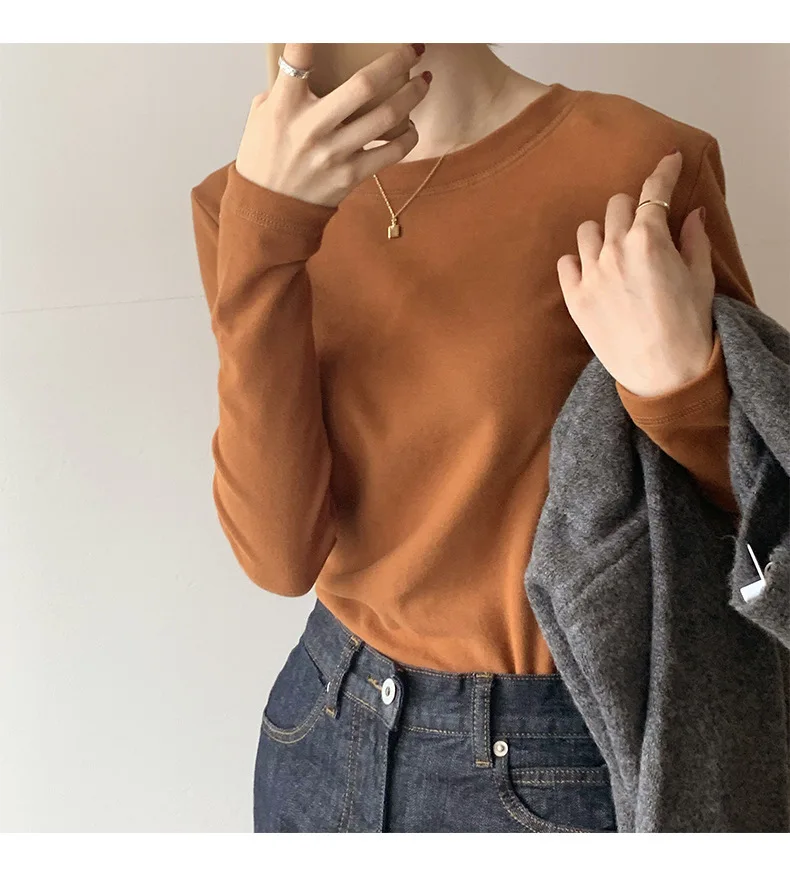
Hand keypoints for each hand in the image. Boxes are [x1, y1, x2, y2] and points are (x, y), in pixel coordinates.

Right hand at [235, 43, 429, 207]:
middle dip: (396, 61)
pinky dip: (408, 137)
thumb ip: (284, 89)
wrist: (270, 210)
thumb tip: (305, 64)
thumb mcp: (261, 117)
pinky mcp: (351, 176)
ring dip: (412, 95)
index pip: (298, 59)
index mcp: (285, 107)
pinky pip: (392, 153)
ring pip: (386, 117)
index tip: (333, 18)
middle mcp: (313, 128)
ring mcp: (335, 153)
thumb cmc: (265, 159)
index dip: (312, 34)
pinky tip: (410, 126)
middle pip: (365, 85)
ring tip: (423, 82)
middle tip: (413, 49)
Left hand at [556, 149, 715, 397]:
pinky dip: (578, 262)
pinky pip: (566, 263)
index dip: (664, 172)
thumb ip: (693, 240)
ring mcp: (590, 274)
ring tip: (615, 252)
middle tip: (642, 224)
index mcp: (649, 239)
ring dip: (603, 233)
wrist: (662, 373)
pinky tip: (592, 272)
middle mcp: (614, 250)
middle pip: (616, 206)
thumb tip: (691, 215)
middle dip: (632, 208)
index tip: (669, 160)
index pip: (654, 191)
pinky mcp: (574, 298)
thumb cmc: (687, 326)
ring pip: (587, 231)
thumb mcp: (700, 277)